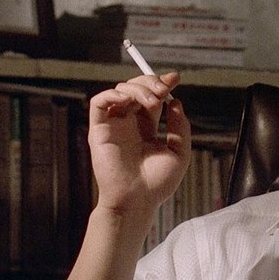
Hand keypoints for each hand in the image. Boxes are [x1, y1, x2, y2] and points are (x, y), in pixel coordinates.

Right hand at [88, 72, 190, 213]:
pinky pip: (99, 102)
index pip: (151, 99)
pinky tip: (129, 100)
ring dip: (138, 88)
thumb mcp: (179, 152)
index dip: (162, 84)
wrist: (137, 200)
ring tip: (153, 101)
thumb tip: (176, 102)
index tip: (175, 78)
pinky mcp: (99, 130)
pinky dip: (113, 93)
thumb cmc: (157, 184)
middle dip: (151, 82)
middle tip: (164, 90)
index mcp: (146, 129)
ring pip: (120, 90)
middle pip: (136, 89)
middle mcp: (129, 125)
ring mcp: (114, 126)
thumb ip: (179, 126)